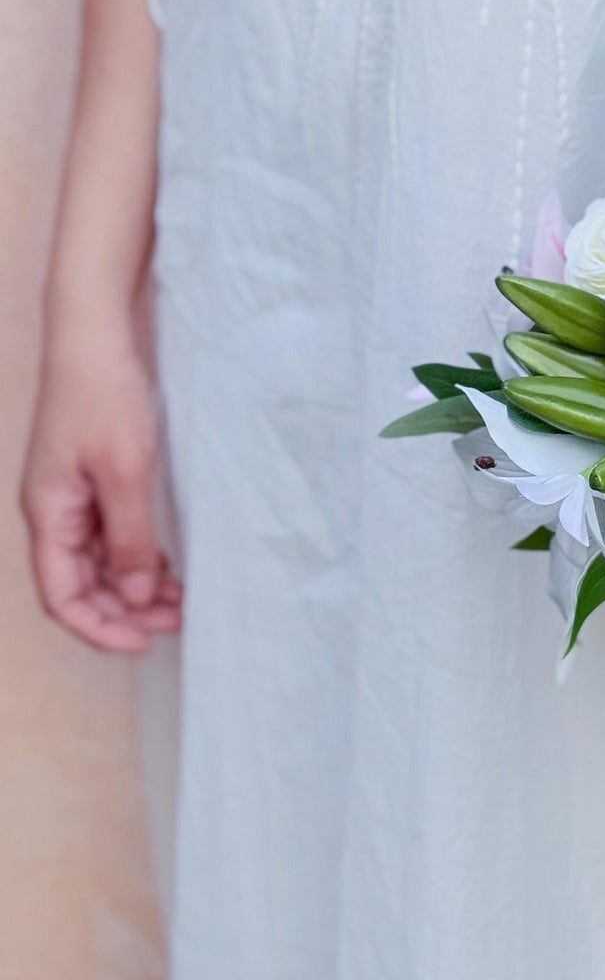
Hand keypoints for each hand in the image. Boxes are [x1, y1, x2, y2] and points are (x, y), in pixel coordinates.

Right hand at [20, 334, 180, 651]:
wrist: (97, 336)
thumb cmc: (104, 396)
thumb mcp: (124, 472)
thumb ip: (128, 537)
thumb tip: (132, 597)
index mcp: (47, 515)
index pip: (61, 596)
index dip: (99, 627)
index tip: (142, 644)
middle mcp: (53, 511)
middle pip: (80, 584)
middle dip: (124, 611)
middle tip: (176, 621)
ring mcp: (72, 496)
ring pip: (98, 562)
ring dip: (134, 586)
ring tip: (180, 599)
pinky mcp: (93, 478)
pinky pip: (109, 534)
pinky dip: (136, 556)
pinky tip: (167, 565)